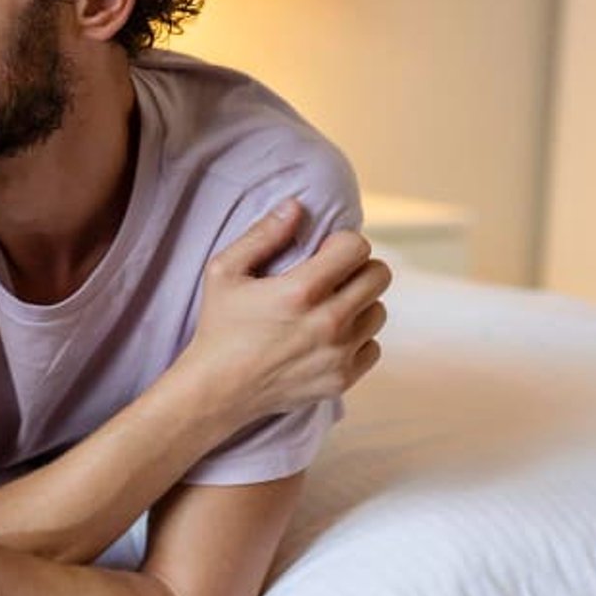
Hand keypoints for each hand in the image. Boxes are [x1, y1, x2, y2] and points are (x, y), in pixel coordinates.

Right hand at [181, 200, 390, 424]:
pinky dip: (357, 339)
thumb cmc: (219, 326)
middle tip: (332, 276)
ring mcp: (338, 354)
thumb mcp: (225, 272)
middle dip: (358, 268)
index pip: (357, 248)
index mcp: (301, 291)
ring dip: (359, 304)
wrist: (216, 389)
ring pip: (378, 311)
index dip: (343, 243)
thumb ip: (262, 235)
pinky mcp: (342, 380)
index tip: (325, 251)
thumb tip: (296, 206)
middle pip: (379, 276)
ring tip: (329, 307)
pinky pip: (372, 347)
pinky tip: (328, 337)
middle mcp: (328, 323)